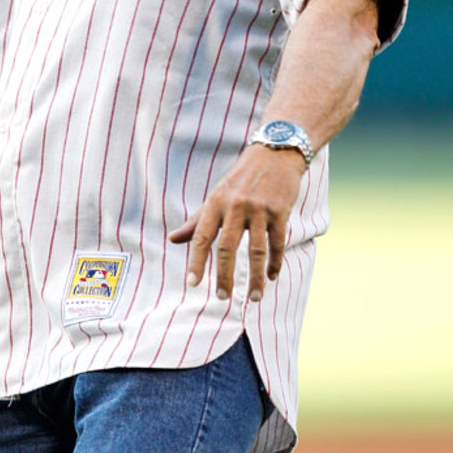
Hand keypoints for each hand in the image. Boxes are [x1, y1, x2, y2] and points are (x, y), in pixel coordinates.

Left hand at [169, 145, 305, 302]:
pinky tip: (272, 277)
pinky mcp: (280, 211)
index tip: (192, 283)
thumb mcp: (216, 196)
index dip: (195, 261)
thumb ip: (196, 221)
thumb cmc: (241, 180)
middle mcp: (235, 205)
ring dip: (255, 278)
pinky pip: (277, 243)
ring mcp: (259, 208)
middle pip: (226, 248)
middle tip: (222, 297)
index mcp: (215, 202)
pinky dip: (275, 263)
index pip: (201, 236)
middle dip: (224, 276)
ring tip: (254, 298)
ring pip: (255, 250)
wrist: (275, 154)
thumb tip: (172, 239)